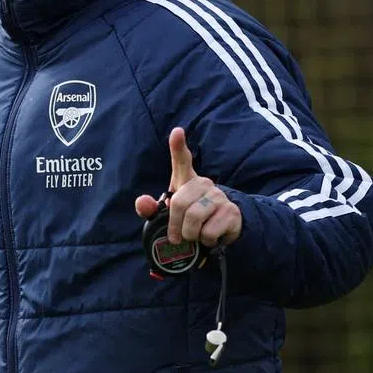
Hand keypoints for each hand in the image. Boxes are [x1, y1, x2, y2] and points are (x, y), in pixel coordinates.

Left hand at [135, 127, 241, 247]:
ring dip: (190, 235)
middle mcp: (204, 184)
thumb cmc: (192, 217)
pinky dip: (205, 240)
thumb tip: (141, 201)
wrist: (223, 229)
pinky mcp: (231, 212)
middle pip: (179, 204)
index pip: (182, 160)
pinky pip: (209, 231)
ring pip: (194, 219)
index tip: (177, 132)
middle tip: (178, 236)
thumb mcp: (170, 214)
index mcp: (187, 181)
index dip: (178, 146)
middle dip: (175, 226)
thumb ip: (152, 209)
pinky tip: (210, 236)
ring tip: (195, 235)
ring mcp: (219, 196)